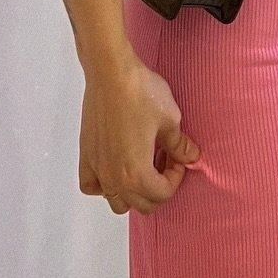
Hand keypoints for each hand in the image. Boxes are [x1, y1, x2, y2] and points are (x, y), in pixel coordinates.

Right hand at [78, 52, 200, 215]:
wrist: (111, 73)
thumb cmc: (141, 94)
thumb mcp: (170, 119)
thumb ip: (180, 145)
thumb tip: (192, 157)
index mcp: (137, 175)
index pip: (162, 194)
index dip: (176, 177)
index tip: (178, 156)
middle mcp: (114, 179)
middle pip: (141, 204)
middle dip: (158, 186)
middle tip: (165, 159)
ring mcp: (97, 168)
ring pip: (116, 201)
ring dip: (132, 191)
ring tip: (143, 165)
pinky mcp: (86, 155)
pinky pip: (91, 186)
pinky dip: (103, 185)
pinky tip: (115, 166)